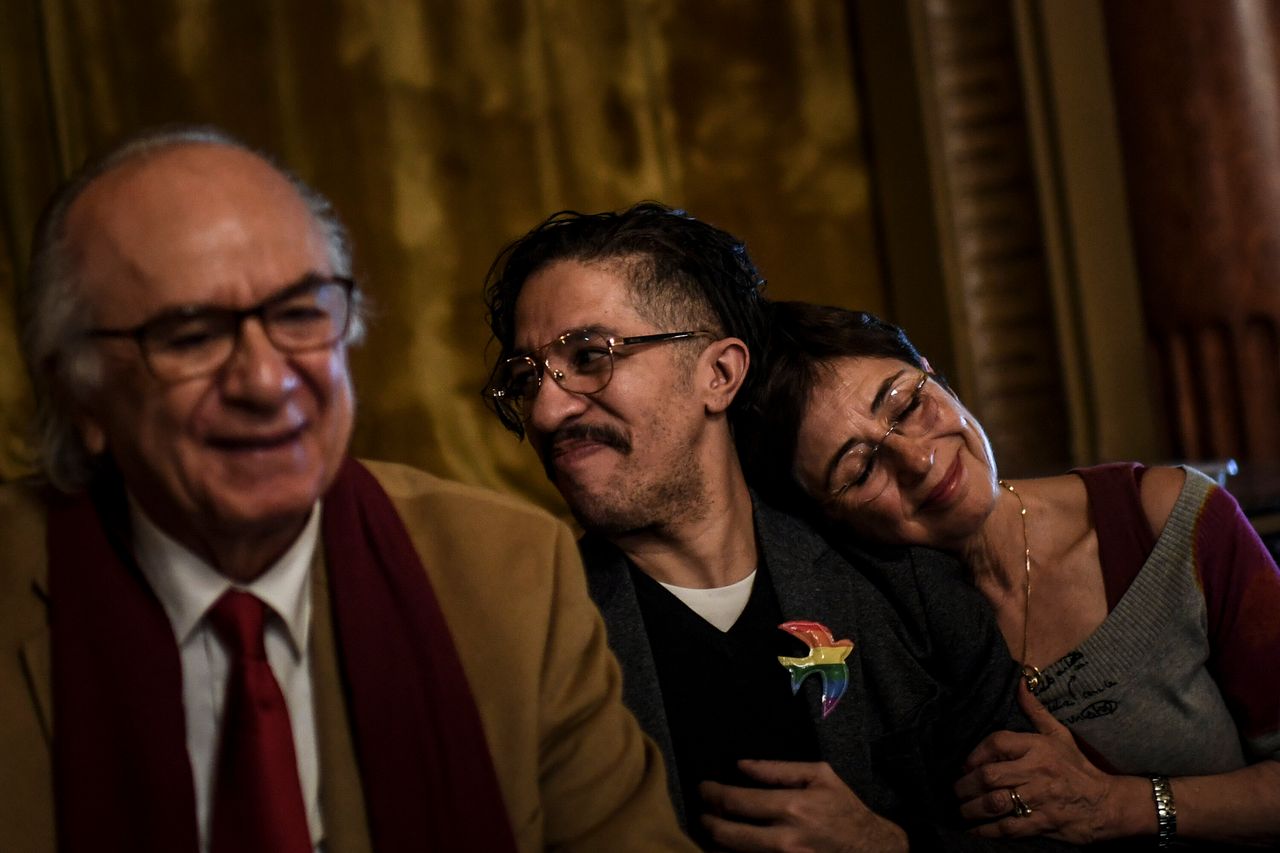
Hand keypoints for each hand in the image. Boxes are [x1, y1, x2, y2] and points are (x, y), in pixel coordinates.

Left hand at [698, 760, 906, 852]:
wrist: (873, 850)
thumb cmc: (845, 809)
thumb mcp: (819, 776)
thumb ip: (778, 769)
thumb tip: (741, 765)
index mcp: (792, 807)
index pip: (735, 802)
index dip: (711, 794)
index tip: (703, 789)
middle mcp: (784, 840)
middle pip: (726, 835)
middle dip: (707, 822)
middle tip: (702, 813)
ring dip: (716, 844)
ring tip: (713, 831)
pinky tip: (731, 847)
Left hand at [954, 681, 1129, 843]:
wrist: (1108, 805)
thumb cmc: (1078, 768)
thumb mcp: (1059, 735)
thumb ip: (1035, 711)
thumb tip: (1019, 682)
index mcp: (1039, 747)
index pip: (997, 742)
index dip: (975, 754)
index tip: (964, 765)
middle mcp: (1037, 771)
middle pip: (990, 776)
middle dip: (965, 785)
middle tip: (956, 790)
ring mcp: (1040, 799)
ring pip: (995, 803)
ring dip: (971, 808)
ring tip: (961, 809)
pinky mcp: (1043, 823)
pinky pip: (1008, 828)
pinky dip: (987, 831)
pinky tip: (974, 831)